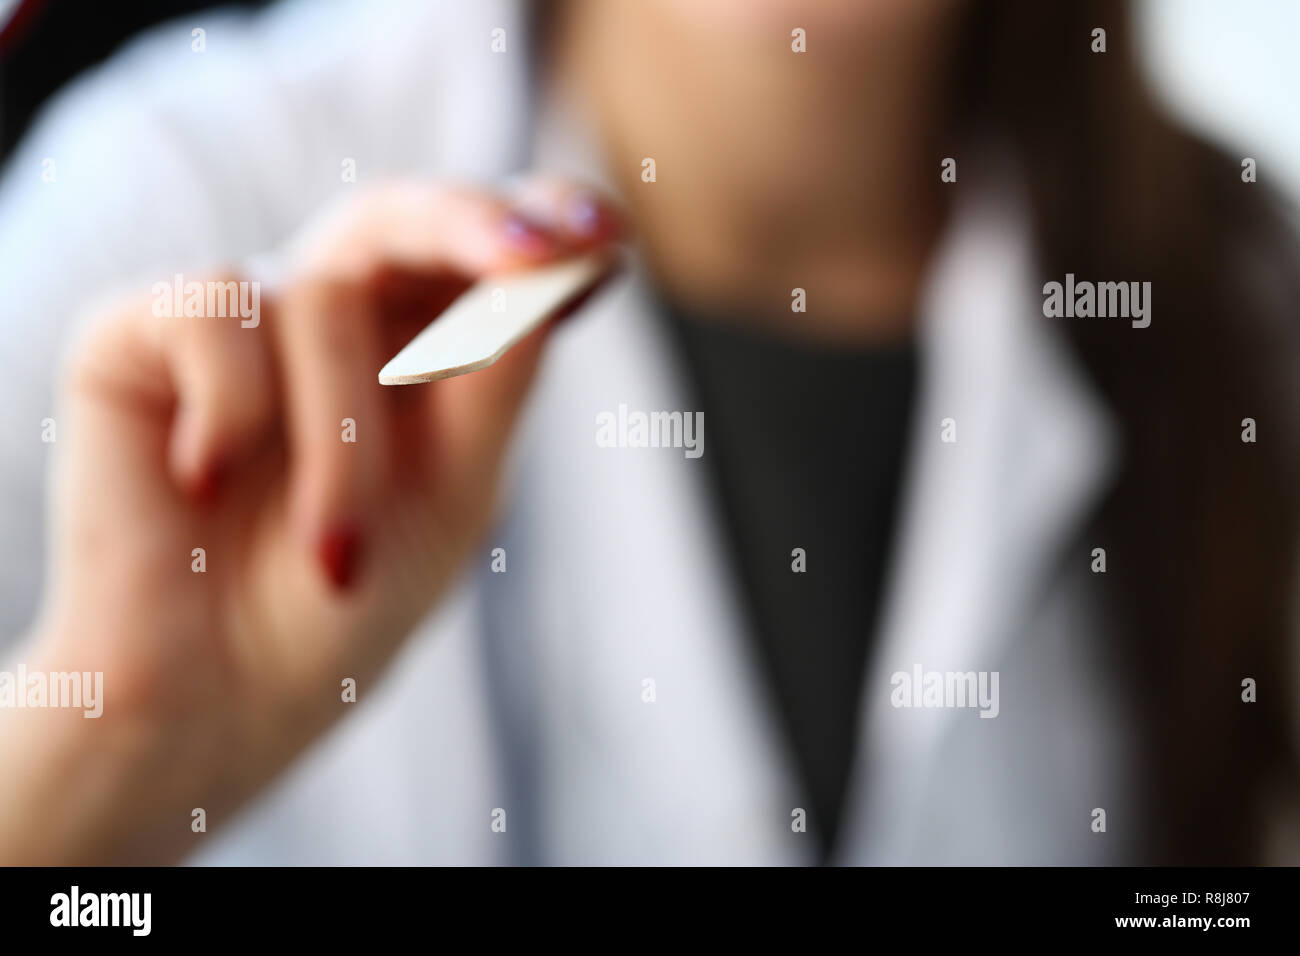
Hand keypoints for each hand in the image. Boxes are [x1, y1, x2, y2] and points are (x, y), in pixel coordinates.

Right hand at [0, 179, 620, 862]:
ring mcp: (240, 318)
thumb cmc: (350, 600)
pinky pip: (214, 312)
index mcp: (418, 345)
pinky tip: (208, 483)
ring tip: (334, 556)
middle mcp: (333, 314)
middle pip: (402, 215)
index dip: (546, 221)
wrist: (219, 701)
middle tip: (537, 254)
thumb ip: (499, 378)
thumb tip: (557, 268)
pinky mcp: (136, 335)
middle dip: (472, 227)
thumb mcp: (457, 489)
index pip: (484, 252)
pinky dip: (233, 410)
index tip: (603, 238)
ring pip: (324, 300)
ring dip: (344, 448)